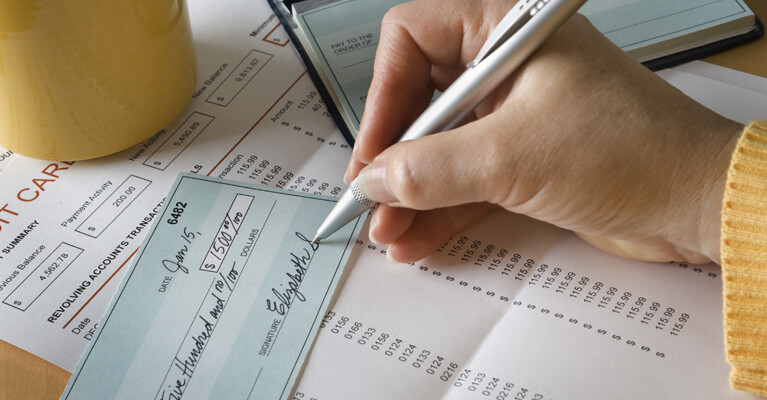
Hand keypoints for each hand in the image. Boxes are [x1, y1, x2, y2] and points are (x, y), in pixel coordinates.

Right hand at [345, 0, 742, 264]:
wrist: (695, 203)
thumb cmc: (632, 152)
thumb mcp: (514, 157)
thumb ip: (432, 168)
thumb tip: (375, 178)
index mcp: (506, 32)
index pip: (413, 39)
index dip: (383, 94)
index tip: (373, 151)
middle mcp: (505, 66)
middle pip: (420, 99)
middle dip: (394, 155)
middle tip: (372, 198)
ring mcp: (513, 113)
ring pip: (441, 146)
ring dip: (412, 191)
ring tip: (389, 230)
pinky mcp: (523, 157)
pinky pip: (466, 178)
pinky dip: (442, 208)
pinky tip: (419, 238)